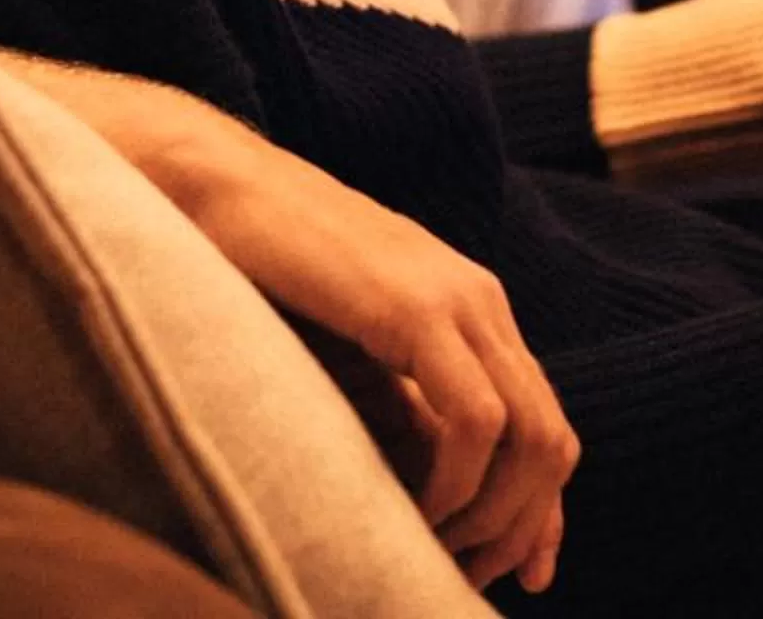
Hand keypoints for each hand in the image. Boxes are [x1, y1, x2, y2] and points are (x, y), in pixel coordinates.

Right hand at [0, 57, 575, 590]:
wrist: (209, 184)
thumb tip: (418, 485)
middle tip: (465, 577)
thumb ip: (391, 399)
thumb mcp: (345, 345)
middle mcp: (479, 302)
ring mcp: (455, 300)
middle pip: (553, 441)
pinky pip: (475, 422)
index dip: (541, 512)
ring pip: (530, 438)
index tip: (524, 577)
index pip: (546, 424)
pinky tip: (412, 512)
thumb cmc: (256, 268)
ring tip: (433, 549)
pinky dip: (455, 486)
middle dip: (521, 528)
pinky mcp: (414, 308)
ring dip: (491, 516)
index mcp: (470, 309)